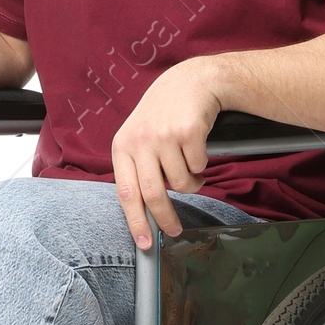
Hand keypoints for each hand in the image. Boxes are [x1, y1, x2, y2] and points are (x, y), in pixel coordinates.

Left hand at [110, 58, 223, 248]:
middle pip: (154, 194)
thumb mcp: (139, 136)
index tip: (145, 243)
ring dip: (191, 183)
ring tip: (190, 168)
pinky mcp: (188, 132)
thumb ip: (137, 168)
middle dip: (166, 218)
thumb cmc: (164, 114)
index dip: (135, 222)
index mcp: (122, 146)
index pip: (126, 192)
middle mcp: (140, 141)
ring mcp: (164, 136)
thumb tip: (142, 211)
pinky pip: (199, 167)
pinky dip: (202, 165)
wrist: (192, 82)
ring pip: (181, 183)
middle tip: (175, 230)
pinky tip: (197, 149)